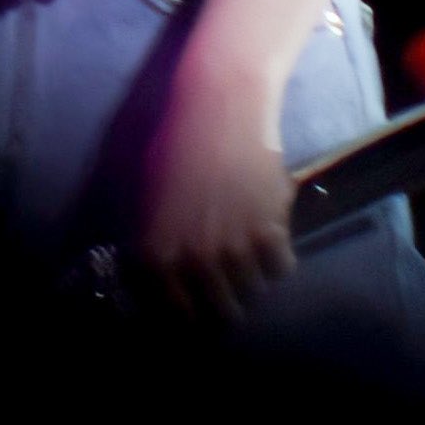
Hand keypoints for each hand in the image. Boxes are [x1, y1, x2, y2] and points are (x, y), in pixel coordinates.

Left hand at [137, 69, 295, 323]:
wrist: (219, 104)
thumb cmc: (176, 145)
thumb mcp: (144, 202)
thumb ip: (152, 253)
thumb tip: (160, 295)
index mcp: (153, 258)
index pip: (175, 320)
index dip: (190, 319)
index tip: (200, 311)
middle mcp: (191, 264)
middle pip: (220, 317)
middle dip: (226, 304)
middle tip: (231, 285)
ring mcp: (231, 252)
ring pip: (253, 294)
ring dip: (253, 277)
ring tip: (248, 247)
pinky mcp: (268, 233)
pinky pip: (281, 268)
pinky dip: (278, 253)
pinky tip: (268, 226)